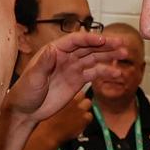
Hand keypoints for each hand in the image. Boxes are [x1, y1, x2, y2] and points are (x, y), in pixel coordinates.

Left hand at [5, 31, 122, 123]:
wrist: (26, 110)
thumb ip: (43, 64)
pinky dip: (106, 72)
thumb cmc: (25, 92)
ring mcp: (73, 67)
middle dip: (105, 44)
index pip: (75, 41)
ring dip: (109, 55)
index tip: (103, 40)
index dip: (90, 39)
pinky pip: (94, 73)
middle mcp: (66, 56)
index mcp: (54, 51)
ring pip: (94, 58)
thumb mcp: (33, 78)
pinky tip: (117, 73)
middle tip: (121, 43)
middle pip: (88, 47)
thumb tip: (51, 49)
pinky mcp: (78, 80)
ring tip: (124, 54)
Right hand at [37, 96, 91, 148]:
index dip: (74, 96)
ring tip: (78, 115)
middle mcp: (73, 100)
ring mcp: (80, 109)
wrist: (48, 133)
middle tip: (76, 108)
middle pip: (83, 95)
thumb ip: (60, 101)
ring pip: (88, 104)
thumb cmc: (47, 122)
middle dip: (81, 100)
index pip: (75, 90)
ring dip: (84, 109)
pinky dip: (86, 120)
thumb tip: (64, 100)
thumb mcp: (51, 106)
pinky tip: (79, 123)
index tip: (72, 100)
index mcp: (64, 95)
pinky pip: (90, 116)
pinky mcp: (84, 119)